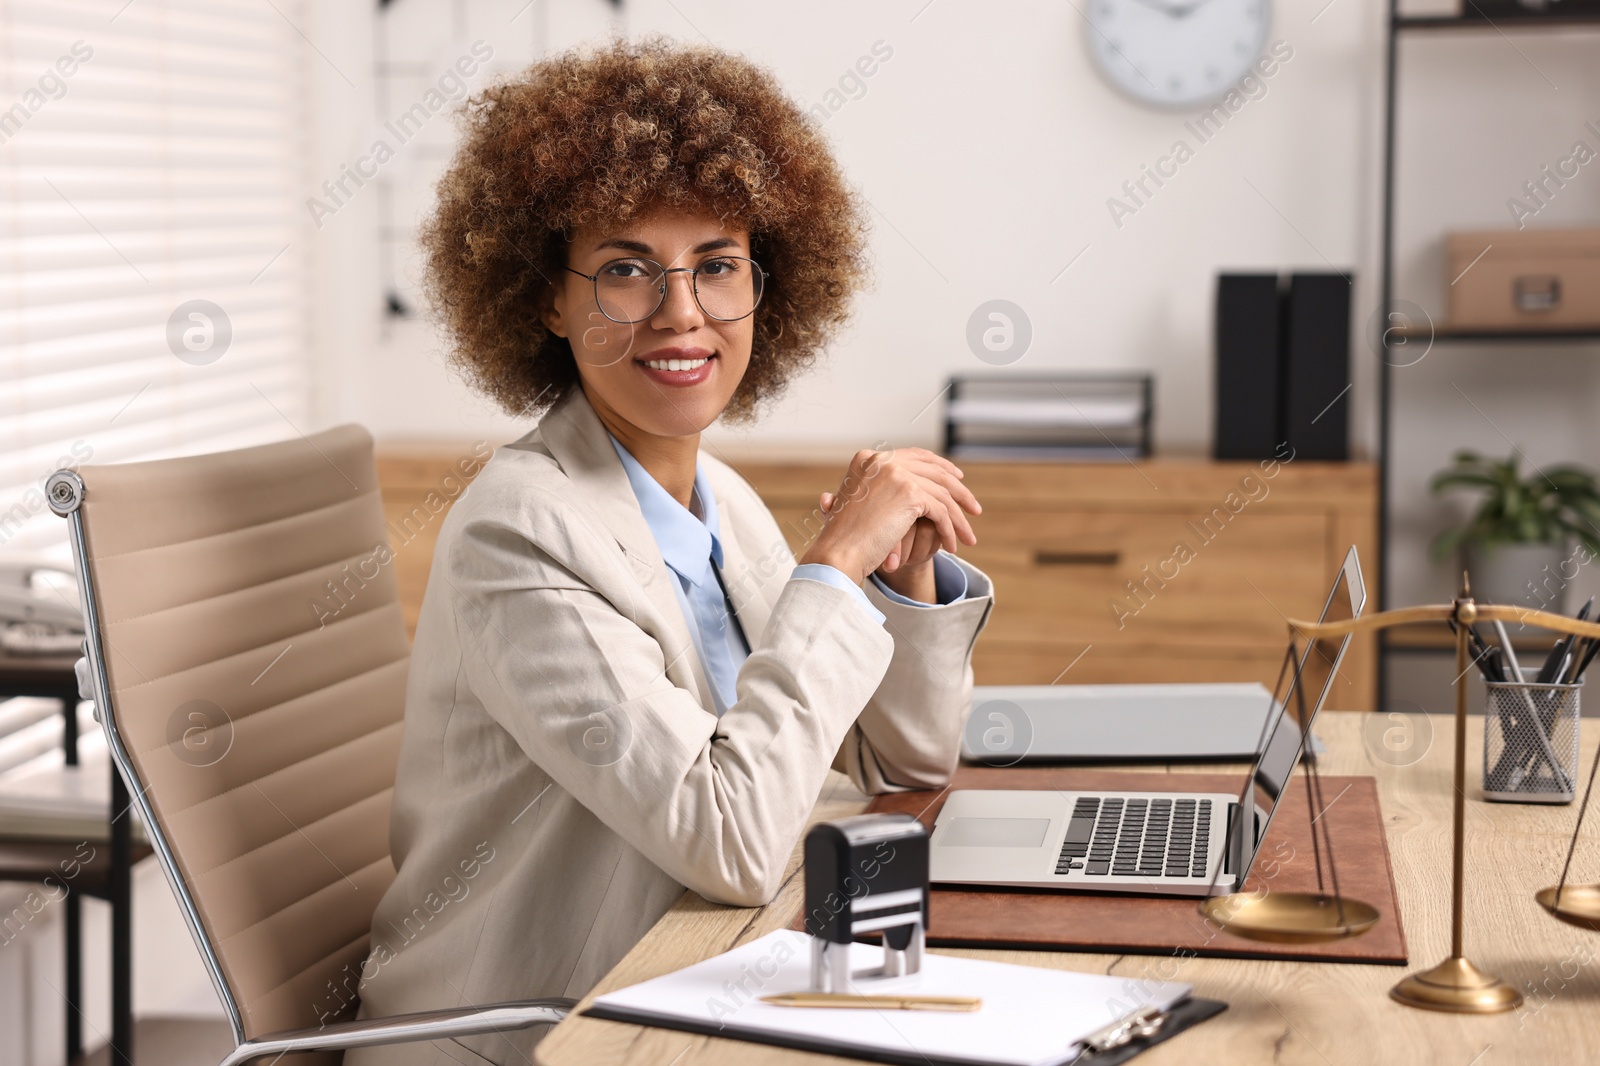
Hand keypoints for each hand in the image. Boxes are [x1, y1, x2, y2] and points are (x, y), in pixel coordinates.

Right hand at [798, 447, 980, 584]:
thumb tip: (913, 486)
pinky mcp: (909, 493)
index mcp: (869, 458)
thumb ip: (882, 489)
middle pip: (934, 471)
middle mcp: (883, 460)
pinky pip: (941, 511)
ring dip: (958, 517)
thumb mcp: (860, 503)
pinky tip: (952, 544)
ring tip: (968, 535)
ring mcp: (897, 474)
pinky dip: (949, 529)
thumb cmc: (843, 537)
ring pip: (942, 493)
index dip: (940, 466)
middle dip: (957, 490)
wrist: (838, 553)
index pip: (915, 456)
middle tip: (973, 507)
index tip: (957, 478)